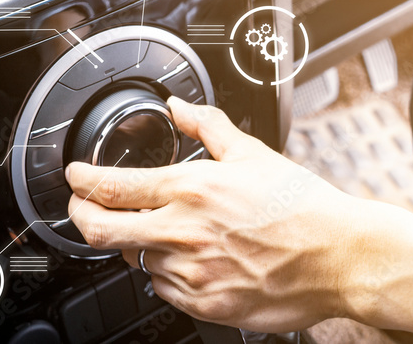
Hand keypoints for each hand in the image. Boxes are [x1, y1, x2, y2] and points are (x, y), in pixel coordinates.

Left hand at [65, 97, 361, 331]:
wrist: (339, 255)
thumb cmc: (302, 206)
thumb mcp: (252, 152)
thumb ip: (207, 127)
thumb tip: (178, 108)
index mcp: (191, 190)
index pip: (112, 187)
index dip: (81, 181)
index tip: (74, 177)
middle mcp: (183, 233)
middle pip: (100, 231)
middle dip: (80, 216)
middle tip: (81, 207)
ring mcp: (191, 273)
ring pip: (136, 261)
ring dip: (138, 245)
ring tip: (162, 232)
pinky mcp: (205, 304)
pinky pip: (166, 289)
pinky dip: (167, 272)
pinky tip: (191, 258)